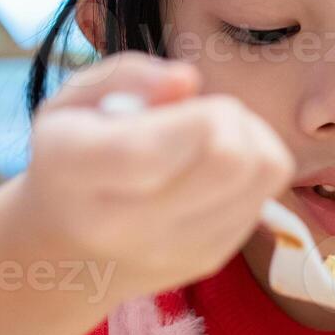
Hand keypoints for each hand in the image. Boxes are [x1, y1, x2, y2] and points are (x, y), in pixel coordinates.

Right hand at [16, 51, 294, 301]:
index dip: (188, 113)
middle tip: (200, 114)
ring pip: (262, 171)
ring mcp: (171, 250)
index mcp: (73, 173)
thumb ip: (126, 75)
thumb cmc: (71, 158)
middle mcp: (121, 226)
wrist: (68, 254)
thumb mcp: (72, 101)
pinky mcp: (208, 258)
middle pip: (226, 159)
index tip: (180, 100)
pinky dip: (253, 168)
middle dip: (227, 116)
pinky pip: (266, 193)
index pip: (148, 151)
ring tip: (209, 137)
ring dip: (249, 138)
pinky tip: (214, 169)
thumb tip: (187, 80)